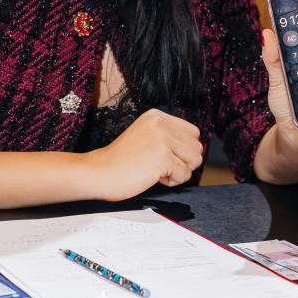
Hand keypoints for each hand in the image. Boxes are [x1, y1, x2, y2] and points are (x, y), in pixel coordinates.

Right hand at [87, 108, 202, 202]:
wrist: (99, 172)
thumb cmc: (121, 160)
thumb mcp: (145, 135)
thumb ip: (167, 135)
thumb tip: (195, 149)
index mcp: (157, 116)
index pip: (193, 132)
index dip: (183, 150)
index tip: (164, 156)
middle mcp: (161, 123)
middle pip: (197, 146)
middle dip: (184, 161)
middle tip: (162, 166)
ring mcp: (162, 139)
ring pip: (195, 160)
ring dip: (180, 171)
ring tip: (159, 171)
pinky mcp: (162, 157)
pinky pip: (184, 174)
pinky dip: (173, 181)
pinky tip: (155, 178)